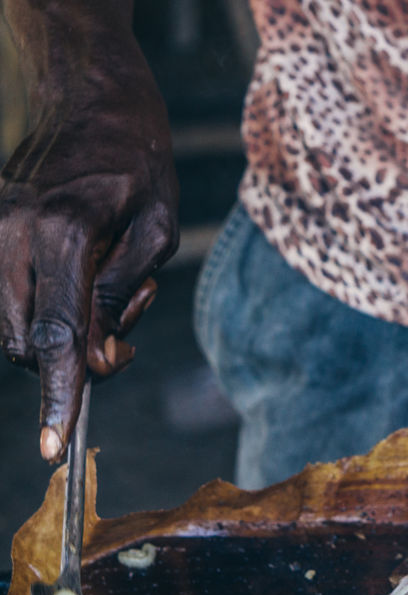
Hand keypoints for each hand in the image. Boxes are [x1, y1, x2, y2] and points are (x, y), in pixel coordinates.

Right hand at [0, 33, 176, 460]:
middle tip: (126, 331)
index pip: (57, 334)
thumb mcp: (158, 227)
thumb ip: (125, 293)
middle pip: (30, 344)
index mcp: (59, 234)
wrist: (90, 101)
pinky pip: (4, 309)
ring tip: (107, 290)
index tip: (54, 446)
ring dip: (61, 335)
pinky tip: (78, 285)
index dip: (59, 394)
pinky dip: (41, 316)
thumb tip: (97, 354)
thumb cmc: (138, 162)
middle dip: (77, 358)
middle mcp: (8, 237)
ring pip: (12, 332)